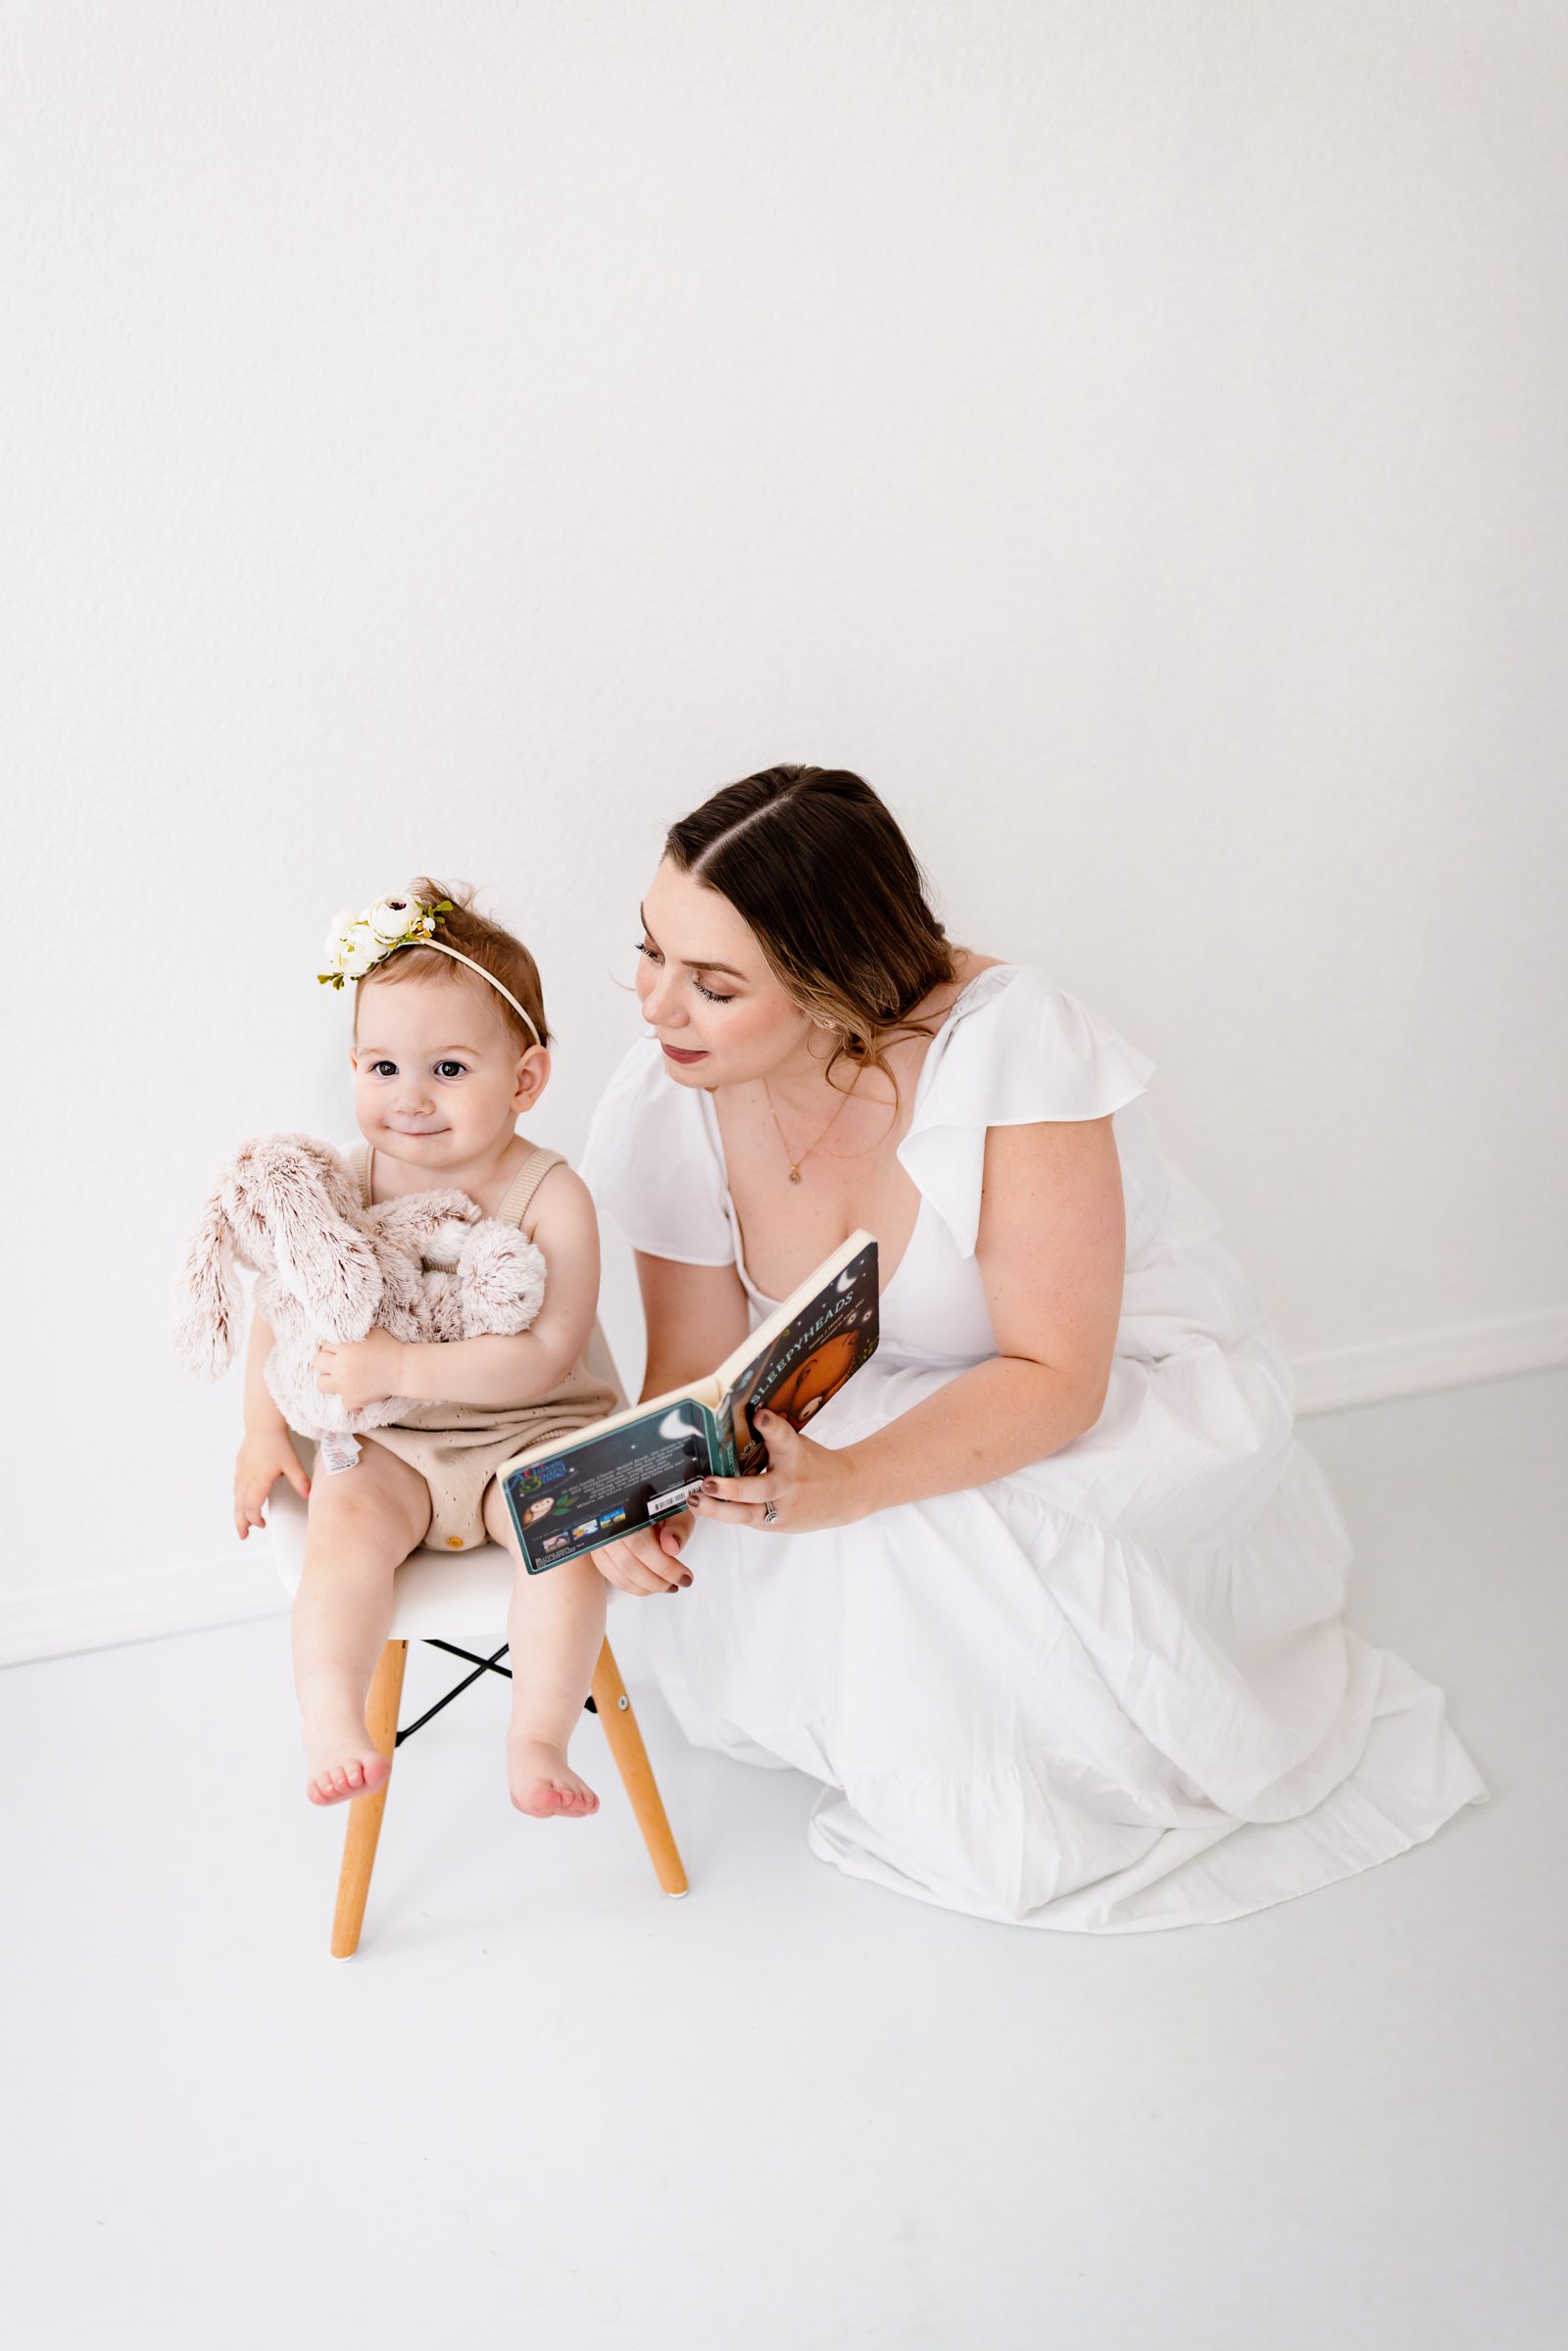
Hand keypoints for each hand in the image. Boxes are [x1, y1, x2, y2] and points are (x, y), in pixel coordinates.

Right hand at [234, 1428, 309, 1538]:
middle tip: (243, 1535)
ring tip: (240, 1523)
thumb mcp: (292, 1464)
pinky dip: (238, 1499)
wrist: (262, 1426)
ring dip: (238, 1512)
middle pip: (240, 1507)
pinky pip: (236, 1488)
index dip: (255, 1519)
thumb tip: (309, 1496)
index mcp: (259, 1481)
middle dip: (241, 1523)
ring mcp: (241, 1473)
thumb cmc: (276, 1443)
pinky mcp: (239, 1467)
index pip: (253, 1508)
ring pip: (236, 1498)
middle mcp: (246, 1479)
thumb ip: (300, 1482)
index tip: (262, 1524)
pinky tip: (241, 1500)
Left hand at [314, 1330, 403, 1414]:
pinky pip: (343, 1403)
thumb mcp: (372, 1332)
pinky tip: (359, 1399)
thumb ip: (354, 1333)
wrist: (403, 1369)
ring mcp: (343, 1384)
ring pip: (321, 1384)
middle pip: (317, 1362)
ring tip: (340, 1380)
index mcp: (344, 1347)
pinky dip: (352, 1402)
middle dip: (326, 1361)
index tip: (341, 1349)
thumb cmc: (391, 1347)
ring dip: (329, 1381)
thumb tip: (343, 1332)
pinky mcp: (351, 1399)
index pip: (324, 1344)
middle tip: (337, 1363)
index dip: (333, 1347)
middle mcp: (340, 1366)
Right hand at [594, 1509, 694, 1596]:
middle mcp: (607, 1523)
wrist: (646, 1496)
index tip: (685, 1578)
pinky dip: (632, 1584)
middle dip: (656, 1581)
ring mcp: (598, 1537)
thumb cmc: (663, 1502)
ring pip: (618, 1573)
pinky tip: (649, 1584)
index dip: (665, 1567)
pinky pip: (610, 1574)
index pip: (642, 1546)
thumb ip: (678, 1526)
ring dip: (645, 1587)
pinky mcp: (597, 1549)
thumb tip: (671, 1547)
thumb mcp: (677, 1509)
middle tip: (677, 1585)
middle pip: (628, 1564)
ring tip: (667, 1586)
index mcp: (628, 1508)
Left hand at [691, 1409, 864, 1537]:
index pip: (783, 1436)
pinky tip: (703, 1507)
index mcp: (795, 1453)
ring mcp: (783, 1507)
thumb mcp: (795, 1445)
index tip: (760, 1415)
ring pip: (747, 1513)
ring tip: (695, 1500)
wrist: (844, 1492)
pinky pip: (746, 1519)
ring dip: (718, 1509)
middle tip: (708, 1482)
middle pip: (760, 1488)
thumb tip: (728, 1426)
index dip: (771, 1425)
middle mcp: (789, 1481)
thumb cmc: (810, 1462)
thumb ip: (770, 1439)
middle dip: (731, 1488)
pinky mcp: (777, 1524)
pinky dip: (724, 1513)